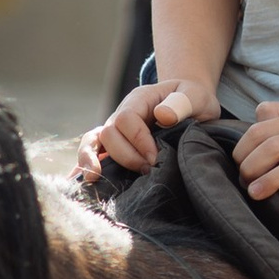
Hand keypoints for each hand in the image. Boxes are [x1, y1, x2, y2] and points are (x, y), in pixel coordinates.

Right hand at [76, 73, 222, 180]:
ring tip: (94, 179)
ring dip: (92, 161)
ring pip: (93, 143)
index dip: (138, 141)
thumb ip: (182, 103)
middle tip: (148, 170)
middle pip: (109, 134)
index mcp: (139, 99)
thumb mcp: (195, 96)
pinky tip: (83, 182)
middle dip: (126, 156)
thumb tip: (162, 116)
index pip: (126, 119)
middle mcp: (121, 114)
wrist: (191, 107)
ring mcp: (116, 131)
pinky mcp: (115, 146)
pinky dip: (85, 166)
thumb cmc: (193, 101)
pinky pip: (93, 153)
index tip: (156, 158)